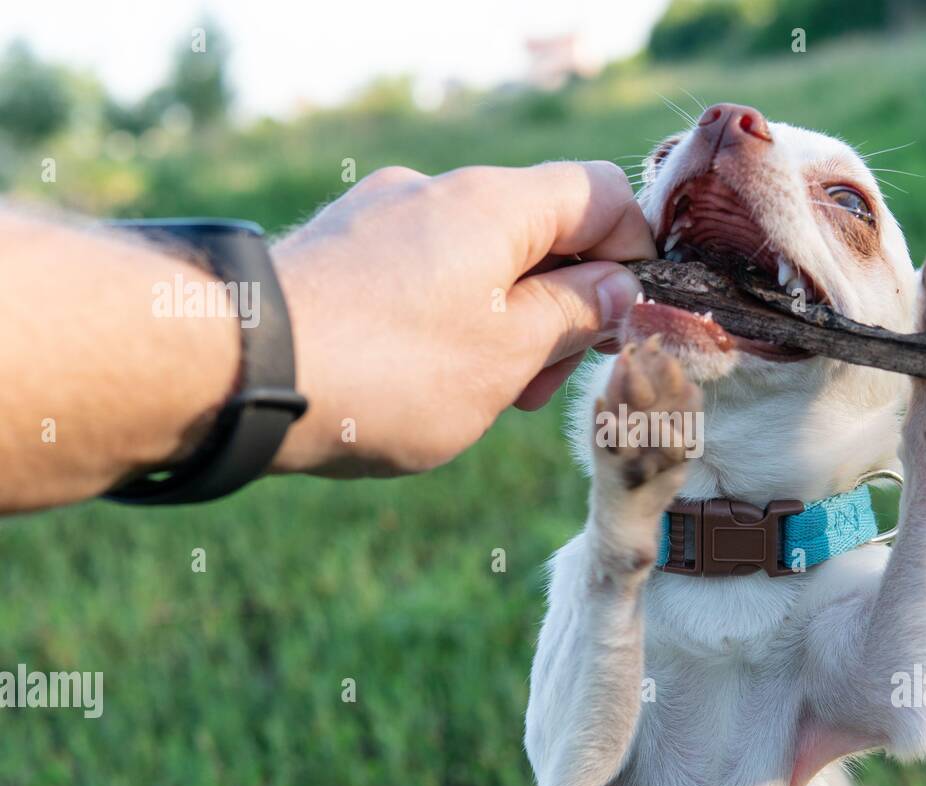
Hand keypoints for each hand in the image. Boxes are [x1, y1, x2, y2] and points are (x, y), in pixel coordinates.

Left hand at [270, 161, 654, 476]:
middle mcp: (438, 192)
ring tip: (480, 397)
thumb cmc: (387, 369)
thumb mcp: (507, 355)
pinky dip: (447, 322)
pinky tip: (421, 381)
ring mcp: (381, 218)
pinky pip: (422, 276)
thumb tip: (615, 285)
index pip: (600, 193)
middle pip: (539, 231)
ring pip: (480, 261)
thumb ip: (574, 313)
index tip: (621, 322)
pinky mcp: (339, 251)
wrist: (236, 371)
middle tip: (542, 385)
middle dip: (561, 306)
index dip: (630, 255)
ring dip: (504, 324)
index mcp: (496, 204)